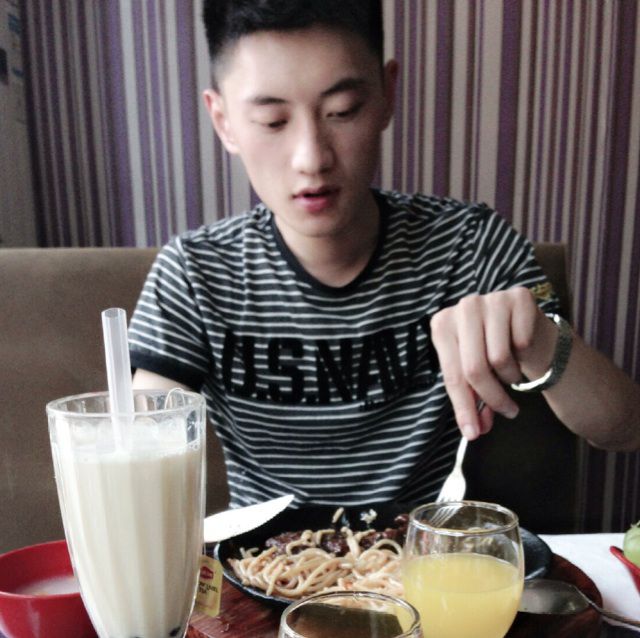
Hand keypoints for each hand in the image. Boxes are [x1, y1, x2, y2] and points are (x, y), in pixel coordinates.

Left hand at [430, 287, 556, 439]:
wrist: (528, 330)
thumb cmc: (493, 354)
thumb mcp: (475, 375)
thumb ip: (472, 400)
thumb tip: (475, 430)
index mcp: (442, 324)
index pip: (452, 373)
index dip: (463, 407)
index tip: (473, 432)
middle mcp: (463, 306)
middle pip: (474, 368)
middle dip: (492, 398)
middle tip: (507, 412)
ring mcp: (491, 298)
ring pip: (500, 358)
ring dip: (510, 377)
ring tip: (510, 372)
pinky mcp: (519, 297)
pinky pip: (523, 342)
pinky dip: (526, 356)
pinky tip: (523, 350)